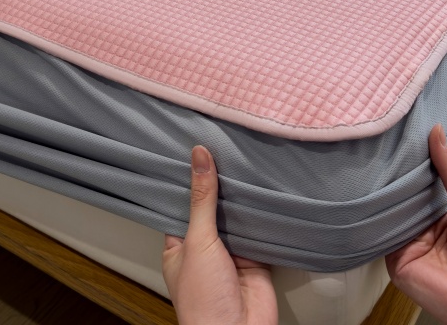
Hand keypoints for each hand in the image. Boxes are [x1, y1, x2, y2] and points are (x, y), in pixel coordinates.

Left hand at [162, 146, 277, 324]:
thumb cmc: (203, 300)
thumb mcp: (198, 241)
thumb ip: (202, 199)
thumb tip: (199, 157)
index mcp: (179, 245)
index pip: (183, 203)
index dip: (190, 178)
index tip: (197, 148)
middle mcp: (205, 247)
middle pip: (213, 207)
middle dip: (220, 184)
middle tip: (227, 146)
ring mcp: (231, 252)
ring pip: (237, 216)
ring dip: (243, 198)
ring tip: (247, 159)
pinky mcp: (256, 257)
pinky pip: (260, 229)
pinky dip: (264, 214)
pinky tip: (267, 189)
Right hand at [386, 125, 446, 324]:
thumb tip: (437, 132)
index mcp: (436, 212)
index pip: (414, 181)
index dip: (406, 161)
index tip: (394, 135)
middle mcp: (417, 226)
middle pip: (397, 195)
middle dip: (390, 175)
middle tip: (375, 145)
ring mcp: (404, 243)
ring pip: (385, 212)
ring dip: (381, 194)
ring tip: (368, 165)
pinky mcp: (394, 260)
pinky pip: (379, 235)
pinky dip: (377, 219)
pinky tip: (371, 198)